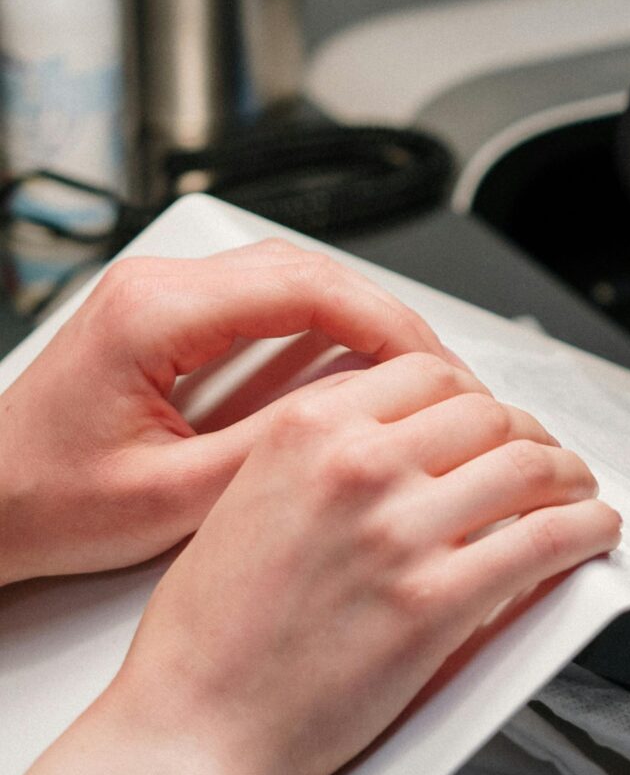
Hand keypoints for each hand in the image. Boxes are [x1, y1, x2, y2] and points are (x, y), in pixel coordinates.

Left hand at [0, 241, 459, 586]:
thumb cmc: (42, 504)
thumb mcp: (170, 499)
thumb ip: (271, 453)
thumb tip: (362, 430)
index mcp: (153, 315)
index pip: (305, 289)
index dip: (386, 326)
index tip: (434, 369)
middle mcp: (156, 288)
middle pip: (307, 270)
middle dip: (386, 319)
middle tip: (441, 375)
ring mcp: (159, 295)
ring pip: (291, 276)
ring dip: (358, 318)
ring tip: (411, 373)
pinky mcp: (165, 316)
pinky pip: (263, 299)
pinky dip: (320, 327)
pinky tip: (354, 367)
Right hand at [105, 350, 619, 774]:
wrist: (191, 730)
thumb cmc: (206, 637)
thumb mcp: (243, 500)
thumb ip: (320, 456)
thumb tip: (396, 438)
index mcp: (307, 432)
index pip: (426, 372)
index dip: (473, 393)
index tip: (488, 416)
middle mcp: (359, 467)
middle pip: (487, 413)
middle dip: (526, 433)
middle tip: (541, 458)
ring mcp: (401, 533)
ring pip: (529, 466)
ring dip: (569, 475)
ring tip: (578, 491)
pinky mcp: (437, 603)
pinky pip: (544, 542)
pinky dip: (587, 527)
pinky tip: (596, 530)